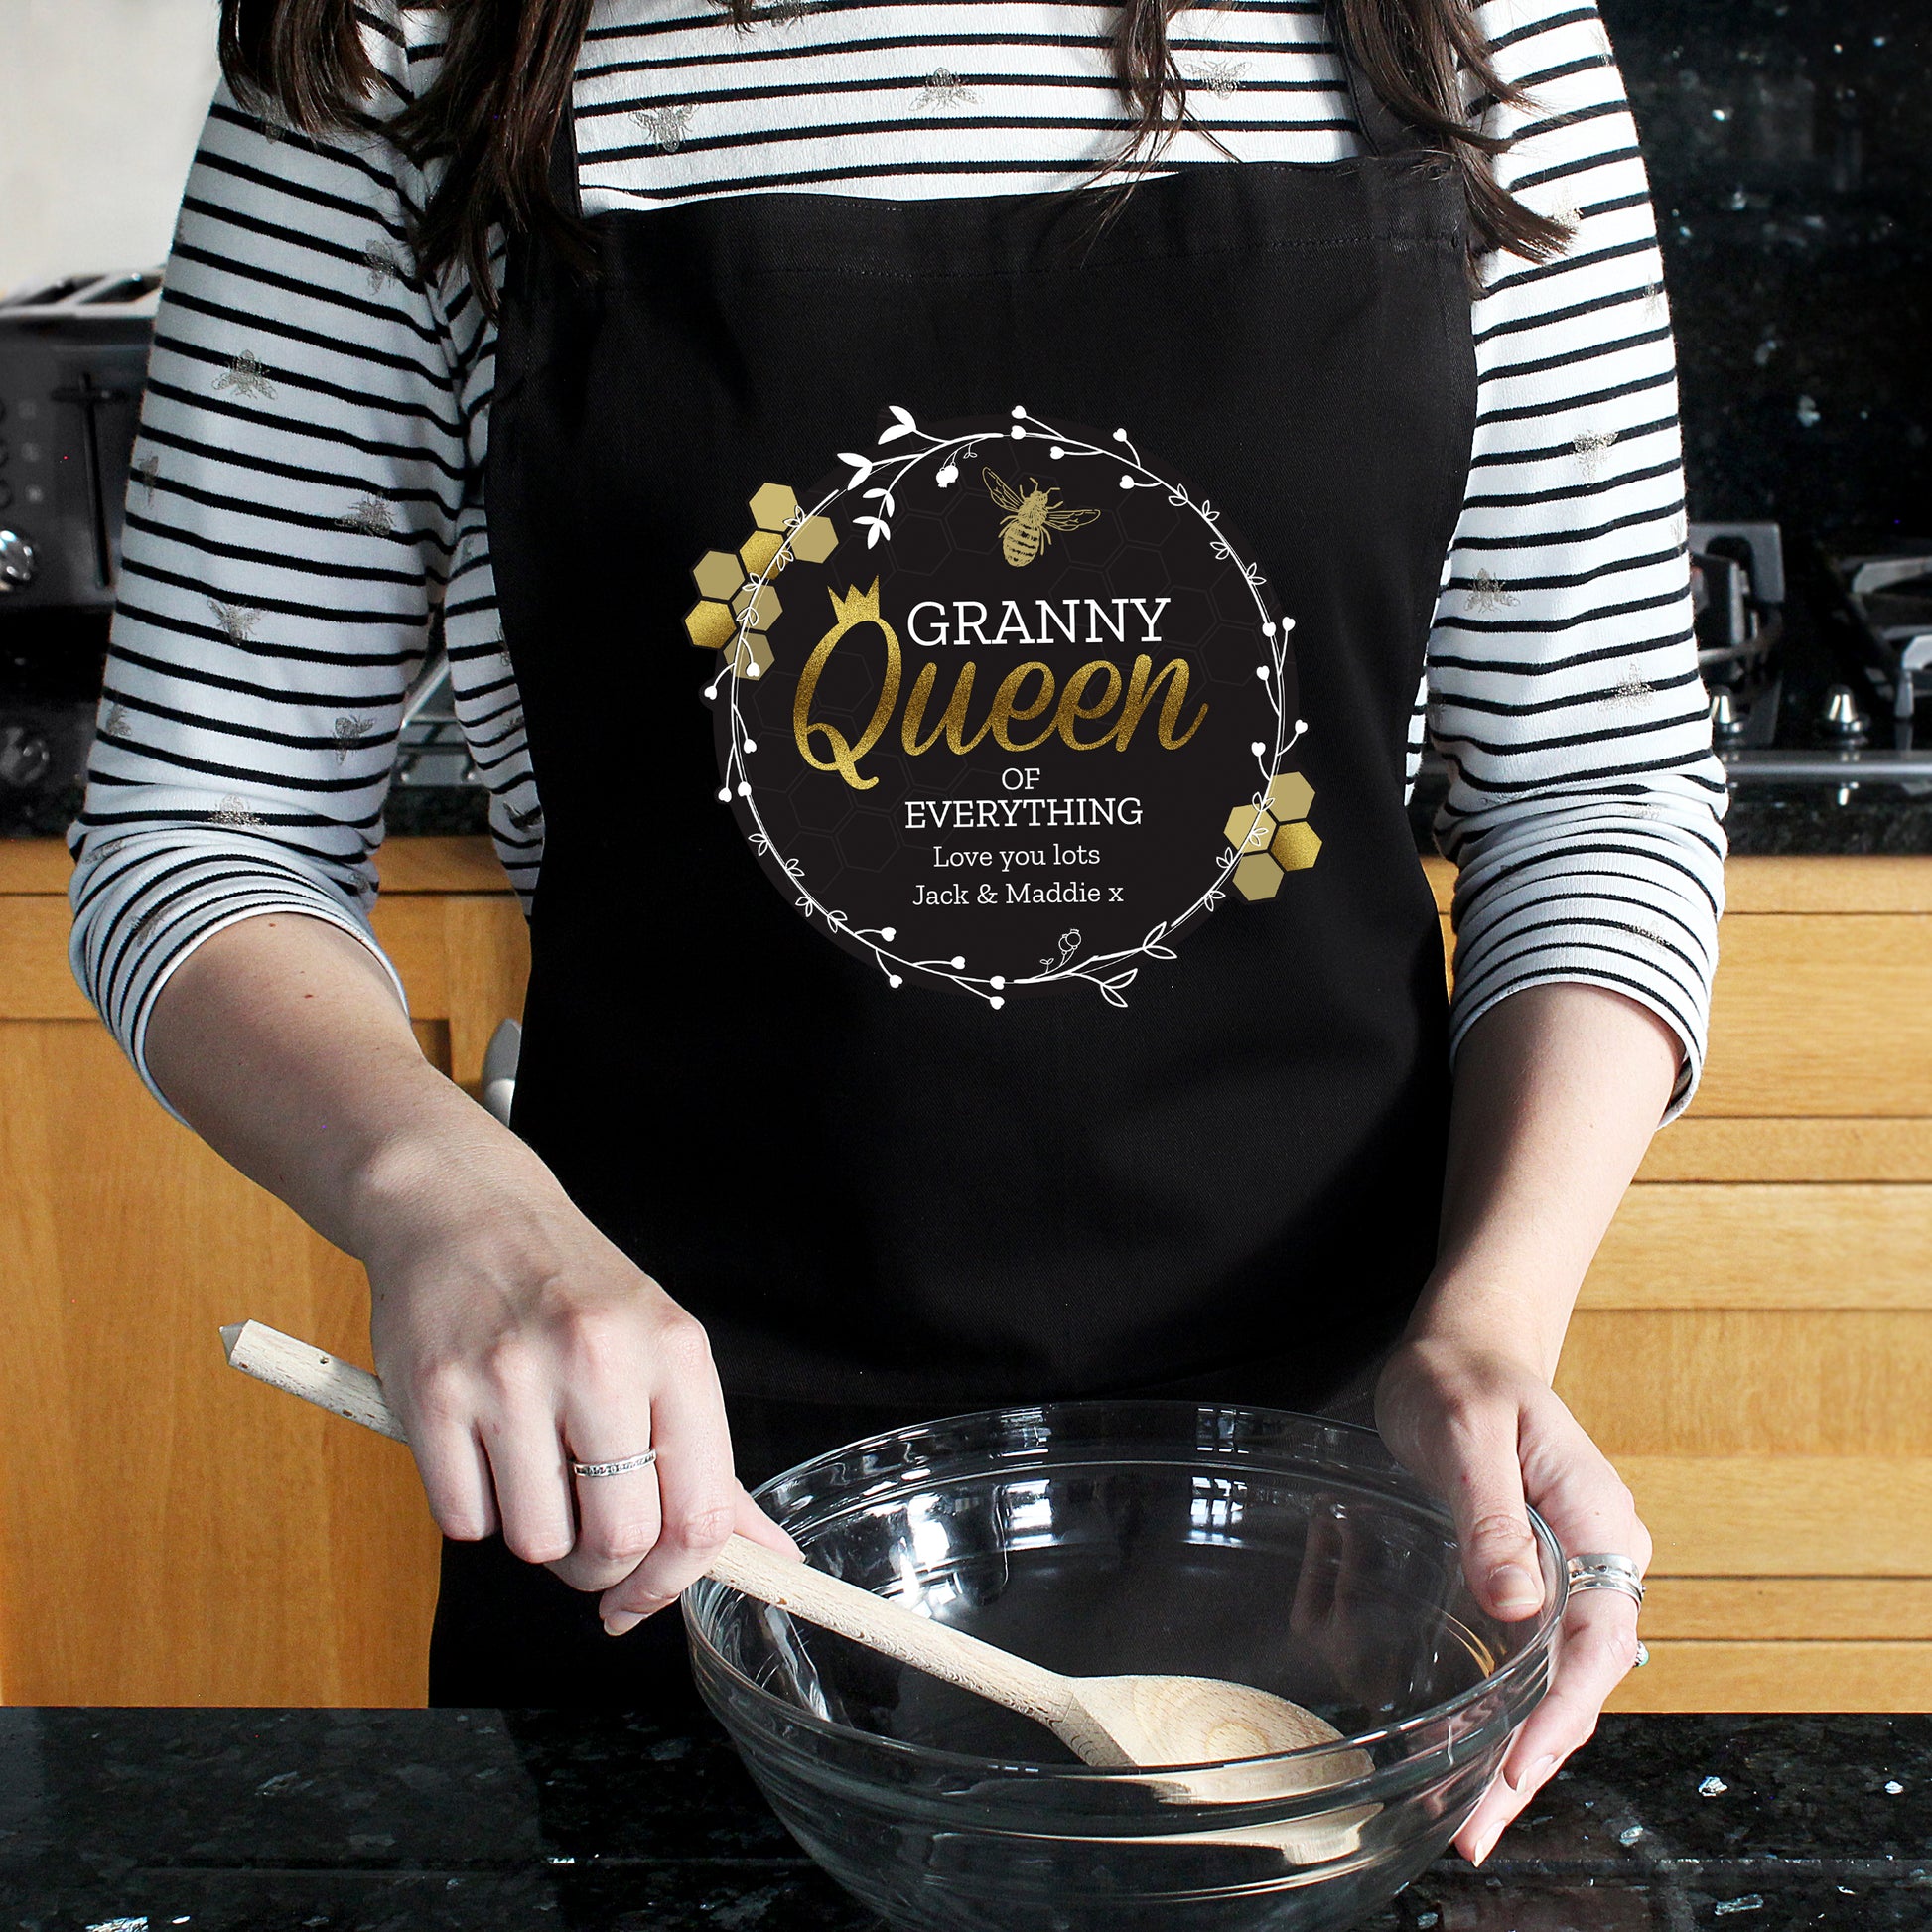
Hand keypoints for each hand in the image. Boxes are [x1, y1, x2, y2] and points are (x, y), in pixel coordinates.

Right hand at [359, 1128, 795, 1634]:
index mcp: (674, 1350)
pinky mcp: (434, 1395)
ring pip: (537, 1543)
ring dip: (534, 1534)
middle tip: (584, 1537)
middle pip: (619, 1539)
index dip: (675, 1579)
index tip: (646, 1596)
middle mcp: (599, 1358)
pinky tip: (480, 1450)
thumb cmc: (572, 1289)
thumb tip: (770, 1558)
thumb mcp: (661, 1350)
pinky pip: (464, 1522)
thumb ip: (709, 1465)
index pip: (700, 1512)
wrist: (465, 1208)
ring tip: (531, 1469)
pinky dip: (474, 1508)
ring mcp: (512, 1376)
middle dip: (601, 1568)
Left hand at [1375, 1334, 1650, 1865]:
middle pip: (1583, 1676)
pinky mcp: (1543, 1574)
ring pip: (1563, 1676)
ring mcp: (1577, 1569)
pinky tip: (1478, 1752)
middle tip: (1479, 1828)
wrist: (1464, 1347)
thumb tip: (1519, 1604)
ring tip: (1476, 1816)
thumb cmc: (1461, 1378)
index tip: (1516, 1768)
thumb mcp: (1468, 1434)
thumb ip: (1494, 1515)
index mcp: (1600, 1520)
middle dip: (1536, 1756)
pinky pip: (1540, 1656)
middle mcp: (1601, 1554)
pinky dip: (1514, 1709)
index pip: (1597, 1638)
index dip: (1559, 1712)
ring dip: (1524, 1745)